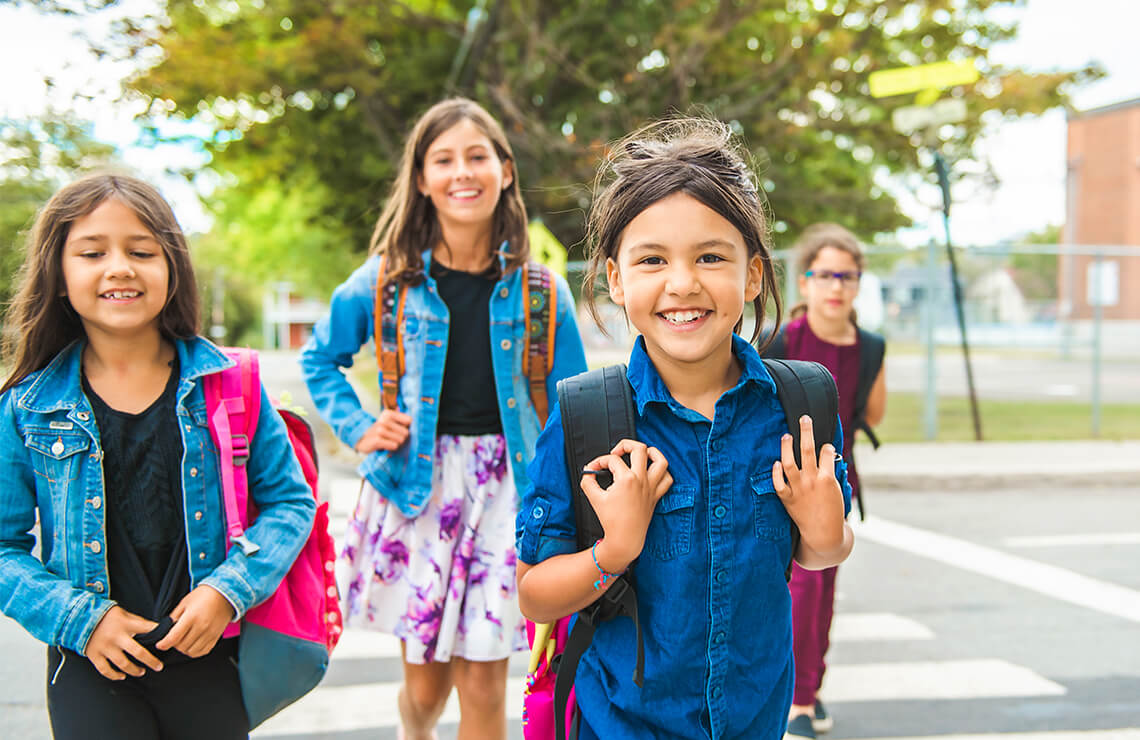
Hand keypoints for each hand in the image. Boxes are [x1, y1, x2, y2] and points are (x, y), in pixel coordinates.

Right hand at [84, 606, 162, 679]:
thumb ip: (138, 622)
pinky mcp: (94, 655)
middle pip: (138, 652)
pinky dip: (114, 675)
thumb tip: (156, 629)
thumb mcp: (124, 614)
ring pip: (123, 663)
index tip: (169, 641)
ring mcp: (105, 647)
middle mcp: (116, 637)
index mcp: (126, 624)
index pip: (148, 629)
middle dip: (151, 661)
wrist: (80, 617)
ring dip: (134, 670)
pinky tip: (122, 676)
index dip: (160, 635)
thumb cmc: (107, 615)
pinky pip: (105, 670)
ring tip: (142, 672)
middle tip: (159, 667)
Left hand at [155, 585, 234, 657]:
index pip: (174, 637)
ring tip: (183, 641)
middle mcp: (201, 627)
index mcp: (191, 617)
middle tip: (174, 638)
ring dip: (184, 649)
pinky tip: (193, 644)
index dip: (164, 644)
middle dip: (174, 645)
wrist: (225, 594)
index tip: (160, 644)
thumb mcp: (185, 602)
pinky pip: (203, 651)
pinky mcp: (216, 637)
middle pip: (182, 646)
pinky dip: (195, 651)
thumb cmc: (204, 595)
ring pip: (192, 651)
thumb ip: (174, 616)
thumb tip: (166, 628)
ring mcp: (210, 633)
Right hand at [354, 410, 411, 452]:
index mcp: (388, 413)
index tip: (399, 430)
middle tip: (392, 438)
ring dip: (396, 443)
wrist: (360, 439)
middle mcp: (384, 420)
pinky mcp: (377, 440)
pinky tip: (385, 446)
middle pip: (406, 433)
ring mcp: (380, 430)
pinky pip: (394, 446)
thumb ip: (401, 422)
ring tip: (388, 442)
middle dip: (401, 438)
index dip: (406, 428)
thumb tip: (415, 427)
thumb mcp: (388, 422)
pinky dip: (392, 448)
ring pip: (401, 440)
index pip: (409, 421)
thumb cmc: (379, 432)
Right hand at [579, 439, 672, 572]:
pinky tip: (652, 471)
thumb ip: (588, 481)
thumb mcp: (593, 498)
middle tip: (617, 452)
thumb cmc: (611, 521)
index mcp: (626, 479)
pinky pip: (667, 479)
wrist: (624, 539)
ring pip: (661, 461)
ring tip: (641, 453)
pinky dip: (662, 472)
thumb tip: (588, 471)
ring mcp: (651, 487)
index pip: (612, 460)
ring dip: (652, 452)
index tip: (593, 469)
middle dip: (625, 444)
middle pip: (639, 448)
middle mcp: (641, 480)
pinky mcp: (656, 495)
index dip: (599, 461)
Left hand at [772, 415, 845, 554]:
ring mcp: (798, 489)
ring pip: (789, 462)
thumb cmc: (833, 513)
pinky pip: (778, 482)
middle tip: (804, 418)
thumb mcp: (838, 491)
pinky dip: (776, 471)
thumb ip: (832, 474)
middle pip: (808, 449)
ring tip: (786, 435)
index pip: (826, 453)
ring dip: (787, 446)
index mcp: (827, 479)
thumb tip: (829, 457)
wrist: (824, 535)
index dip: (826, 446)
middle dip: (806, 431)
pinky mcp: (787, 498)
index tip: (825, 444)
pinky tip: (776, 462)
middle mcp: (812, 481)